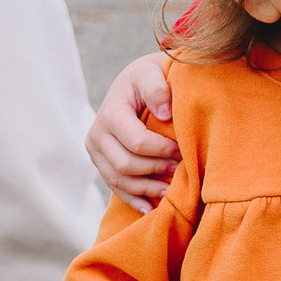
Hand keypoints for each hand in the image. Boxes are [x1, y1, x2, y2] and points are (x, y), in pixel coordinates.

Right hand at [86, 52, 178, 211]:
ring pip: (119, 180)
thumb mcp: (152, 72)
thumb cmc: (150, 78)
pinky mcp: (101, 164)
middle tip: (180, 171)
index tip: (183, 151)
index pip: (136, 142)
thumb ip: (157, 88)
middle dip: (156, 171)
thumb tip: (164, 113)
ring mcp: (96, 152)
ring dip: (147, 189)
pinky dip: (134, 199)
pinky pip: (115, 188)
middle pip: (126, 165)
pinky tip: (151, 208)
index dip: (162, 151)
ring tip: (171, 191)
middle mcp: (97, 134)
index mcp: (110, 112)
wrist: (135, 84)